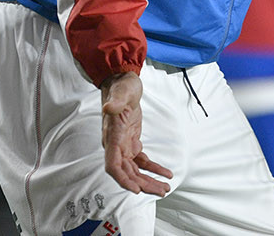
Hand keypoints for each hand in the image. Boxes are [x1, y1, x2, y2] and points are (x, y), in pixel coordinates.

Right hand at [100, 72, 172, 195]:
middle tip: (161, 191)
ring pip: (135, 170)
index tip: (136, 189)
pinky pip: (142, 161)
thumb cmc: (121, 87)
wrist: (123, 82)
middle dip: (143, 184)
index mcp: (111, 136)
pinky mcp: (132, 142)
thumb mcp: (121, 92)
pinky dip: (153, 168)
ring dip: (149, 180)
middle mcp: (115, 145)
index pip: (113, 165)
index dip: (123, 179)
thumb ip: (115, 101)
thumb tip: (108, 107)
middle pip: (127, 172)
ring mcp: (123, 145)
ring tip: (165, 188)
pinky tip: (165, 173)